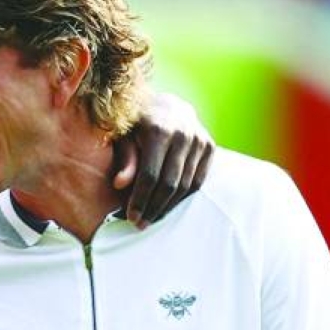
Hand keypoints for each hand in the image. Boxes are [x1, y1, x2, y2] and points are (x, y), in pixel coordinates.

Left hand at [113, 92, 213, 227]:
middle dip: (153, 208)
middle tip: (140, 224)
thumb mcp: (125, 136)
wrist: (167, 105)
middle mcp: (184, 133)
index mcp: (160, 129)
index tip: (131, 217)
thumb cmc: (138, 124)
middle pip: (169, 183)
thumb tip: (119, 185)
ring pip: (185, 185)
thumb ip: (125, 159)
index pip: (150, 175)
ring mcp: (199, 140)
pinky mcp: (209, 147)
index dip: (140, 199)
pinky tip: (167, 207)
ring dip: (168, 207)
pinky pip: (197, 181)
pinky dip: (182, 197)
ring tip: (152, 219)